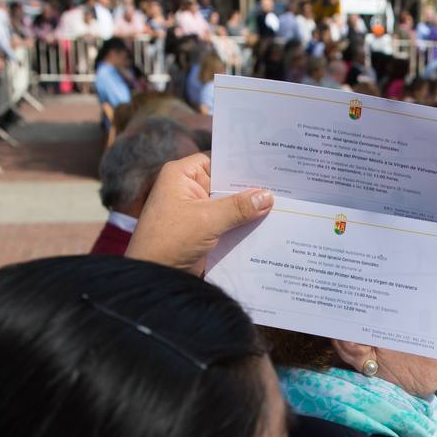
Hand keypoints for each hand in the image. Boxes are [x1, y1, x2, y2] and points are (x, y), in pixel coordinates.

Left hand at [125, 153, 273, 273]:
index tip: (269, 165)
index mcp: (182, 175)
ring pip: (228, 205)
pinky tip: (267, 225)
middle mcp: (189, 189)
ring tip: (282, 205)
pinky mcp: (202, 230)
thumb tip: (267, 196)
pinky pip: (227, 222)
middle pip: (226, 184)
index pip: (218, 161)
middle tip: (282, 186)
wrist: (154, 275)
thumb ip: (238, 207)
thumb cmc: (170, 240)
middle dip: (250, 188)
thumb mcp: (208, 220)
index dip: (242, 163)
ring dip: (248, 209)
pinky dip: (242, 225)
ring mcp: (196, 210)